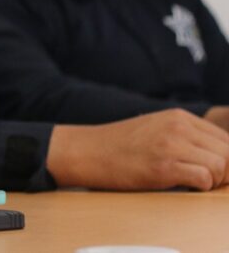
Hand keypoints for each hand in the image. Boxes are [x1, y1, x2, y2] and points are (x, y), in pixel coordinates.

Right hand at [47, 109, 228, 189]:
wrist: (88, 151)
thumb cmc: (120, 146)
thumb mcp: (156, 128)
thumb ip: (185, 136)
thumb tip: (219, 156)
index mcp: (179, 117)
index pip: (225, 139)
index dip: (226, 160)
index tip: (214, 172)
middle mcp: (178, 127)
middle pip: (228, 153)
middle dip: (224, 172)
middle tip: (206, 181)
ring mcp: (171, 145)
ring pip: (222, 166)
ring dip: (213, 180)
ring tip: (193, 182)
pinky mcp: (163, 166)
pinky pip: (204, 179)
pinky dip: (200, 187)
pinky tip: (183, 185)